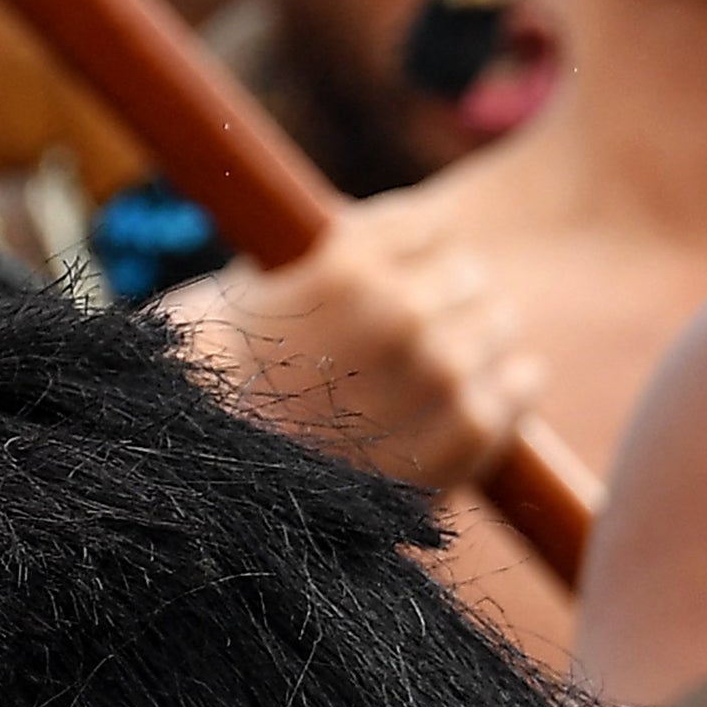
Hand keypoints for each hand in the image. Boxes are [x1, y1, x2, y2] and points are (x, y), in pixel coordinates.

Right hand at [160, 194, 537, 492]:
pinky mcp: (437, 457)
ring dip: (490, 336)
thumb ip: (317, 262)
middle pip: (467, 279)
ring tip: (482, 345)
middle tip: (443, 311)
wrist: (187, 477)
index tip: (414, 261)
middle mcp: (396, 316)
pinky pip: (497, 412)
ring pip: (494, 336)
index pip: (425, 228)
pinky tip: (519, 380)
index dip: (419, 244)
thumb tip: (368, 240)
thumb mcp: (244, 291)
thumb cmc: (199, 382)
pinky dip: (514, 392)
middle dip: (455, 291)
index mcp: (348, 265)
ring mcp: (424, 389)